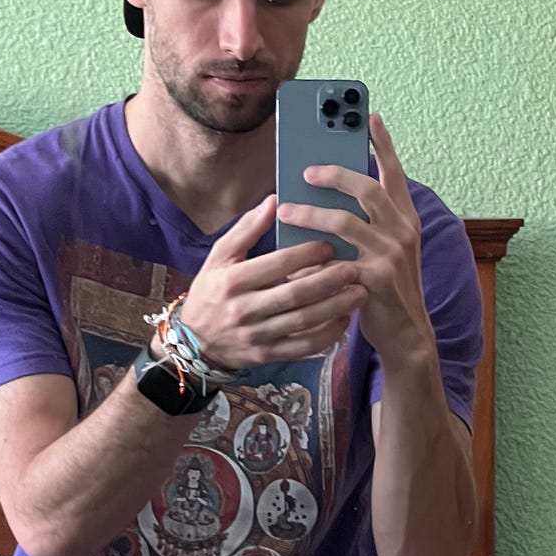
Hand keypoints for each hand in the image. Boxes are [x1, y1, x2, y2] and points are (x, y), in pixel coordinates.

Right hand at [178, 195, 363, 371]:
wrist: (195, 342)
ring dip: (335, 307)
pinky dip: (327, 335)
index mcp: (233, 280)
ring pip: (304, 322)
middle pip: (295, 294)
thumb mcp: (219, 256)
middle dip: (329, 281)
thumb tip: (273, 200)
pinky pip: (302, 347)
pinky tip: (344, 320)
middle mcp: (245, 309)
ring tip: (360, 292)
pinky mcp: (267, 355)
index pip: (277, 264)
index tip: (329, 245)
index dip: (306, 254)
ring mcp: (257, 335)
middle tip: (354, 268)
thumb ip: (246, 228)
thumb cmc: (211, 290)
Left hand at [276, 114, 429, 362]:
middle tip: (306, 170)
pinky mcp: (377, 280)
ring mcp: (392, 255)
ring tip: (286, 210)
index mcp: (404, 218)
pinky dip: (313, 257)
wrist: (406, 332)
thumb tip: (323, 192)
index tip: (369, 115)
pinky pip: (337, 261)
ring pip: (347, 222)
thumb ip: (363, 221)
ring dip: (311, 213)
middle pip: (368, 190)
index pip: (394, 173)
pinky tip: (294, 257)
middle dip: (336, 175)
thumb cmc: (387, 285)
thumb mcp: (383, 247)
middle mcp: (403, 231)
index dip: (383, 143)